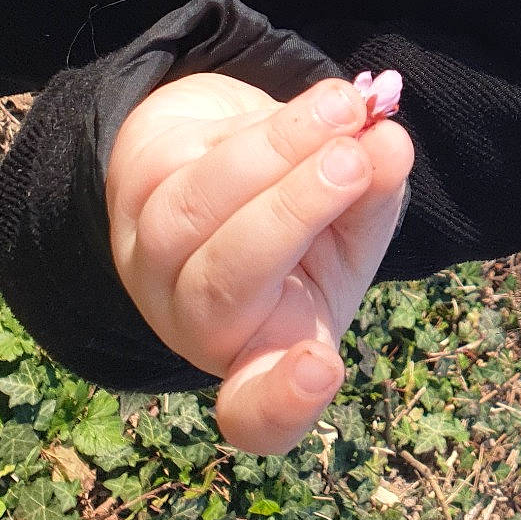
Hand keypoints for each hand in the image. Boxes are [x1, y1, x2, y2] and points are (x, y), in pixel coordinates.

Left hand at [105, 71, 414, 453]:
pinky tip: (321, 106)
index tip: (322, 368)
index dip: (282, 403)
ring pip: (192, 210)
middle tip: (352, 162)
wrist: (234, 159)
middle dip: (290, 213)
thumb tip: (387, 146)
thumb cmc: (307, 223)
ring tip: (347, 110)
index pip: (254, 413)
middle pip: (220, 286)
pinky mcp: (132, 189)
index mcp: (260, 356)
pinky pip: (191, 155)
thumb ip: (374, 198)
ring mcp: (149, 257)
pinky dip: (262, 126)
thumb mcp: (355, 229)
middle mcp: (195, 321)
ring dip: (274, 152)